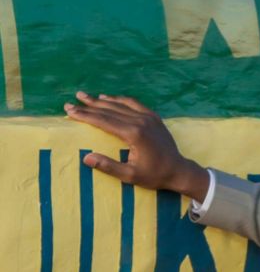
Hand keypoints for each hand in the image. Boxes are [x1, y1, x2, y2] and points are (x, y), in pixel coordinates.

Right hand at [63, 91, 209, 200]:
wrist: (179, 170)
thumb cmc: (154, 175)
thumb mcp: (130, 175)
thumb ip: (108, 166)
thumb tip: (86, 158)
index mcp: (134, 134)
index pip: (103, 121)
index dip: (85, 115)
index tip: (69, 111)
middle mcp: (141, 121)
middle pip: (110, 110)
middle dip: (89, 106)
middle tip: (71, 102)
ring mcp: (149, 117)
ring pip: (121, 104)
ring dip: (102, 100)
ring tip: (86, 96)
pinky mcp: (154, 117)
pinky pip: (134, 103)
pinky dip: (120, 99)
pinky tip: (109, 98)